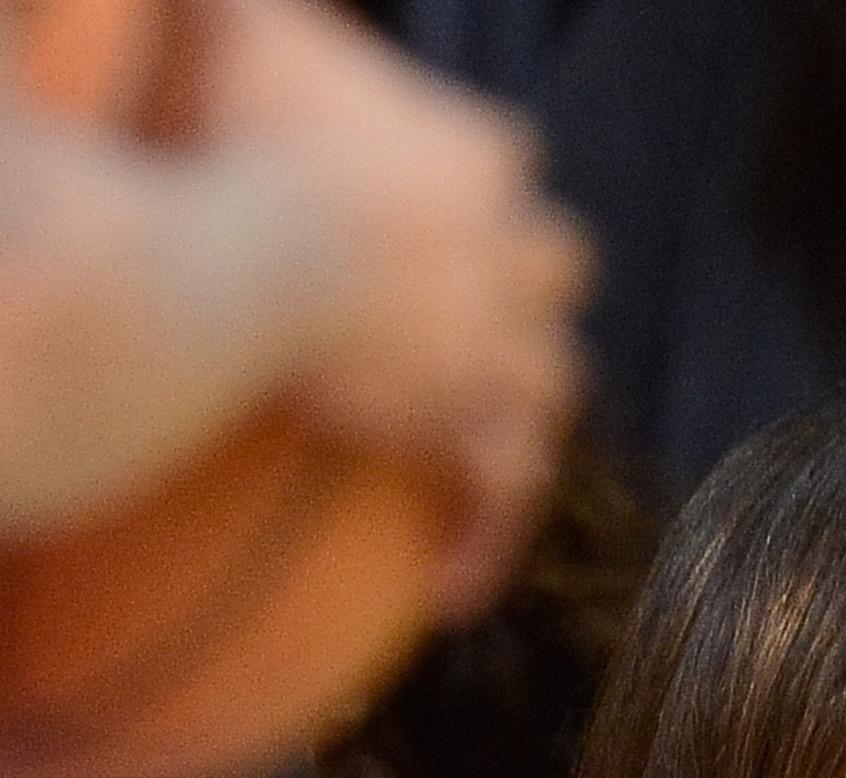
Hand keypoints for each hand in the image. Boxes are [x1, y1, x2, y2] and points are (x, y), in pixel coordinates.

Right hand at [199, 0, 591, 612]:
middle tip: (485, 332)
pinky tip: (451, 590)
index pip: (508, 167)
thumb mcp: (261, 36)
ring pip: (548, 387)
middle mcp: (513, 246)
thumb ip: (276, 18)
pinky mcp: (473, 417)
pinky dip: (481, 535)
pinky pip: (500, 490)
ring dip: (514, 421)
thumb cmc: (230, 127)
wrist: (242, 239)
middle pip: (554, 269)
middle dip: (525, 297)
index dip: (482, 199)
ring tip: (472, 462)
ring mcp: (503, 338)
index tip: (450, 226)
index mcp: (477, 151)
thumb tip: (280, 3)